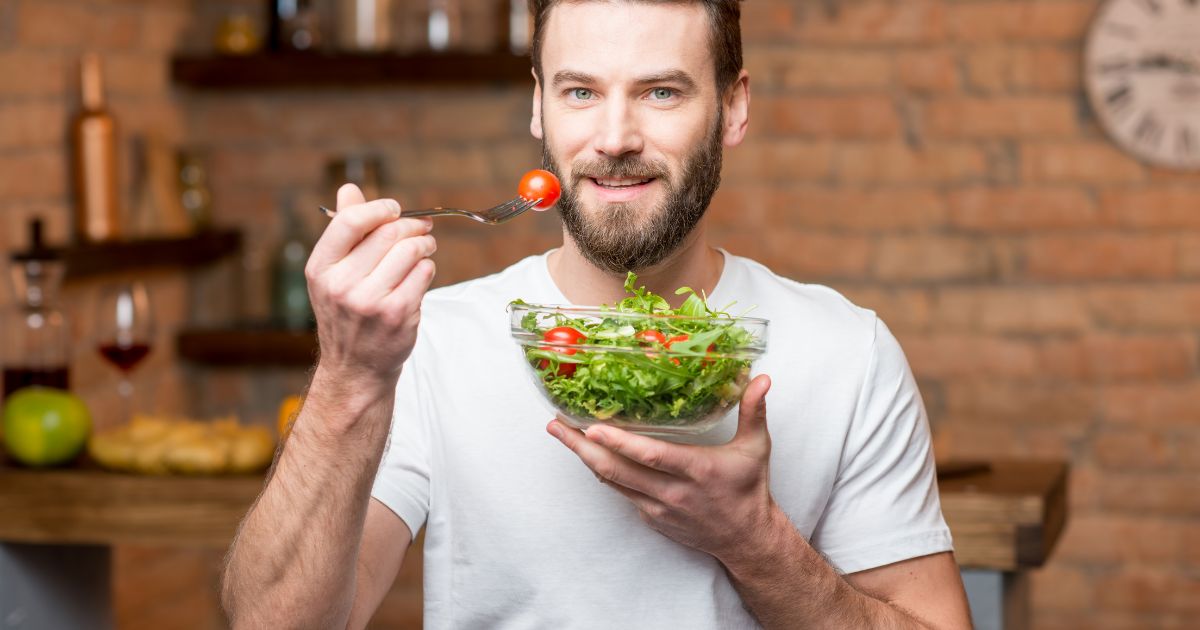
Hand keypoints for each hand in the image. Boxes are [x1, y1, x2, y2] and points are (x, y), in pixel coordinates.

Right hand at [306, 184, 436, 390]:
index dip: (379, 208)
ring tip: (425, 248)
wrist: (355, 368)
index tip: (394, 209)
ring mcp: (370, 301)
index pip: (350, 221)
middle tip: (421, 228)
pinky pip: (423, 273)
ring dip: (424, 244)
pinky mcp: (397, 314)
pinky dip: (427, 268)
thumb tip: (349, 189)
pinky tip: (420, 274)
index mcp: (321, 268)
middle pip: (387, 233)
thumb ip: (344, 230)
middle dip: (411, 226)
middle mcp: (341, 284)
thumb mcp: (333, 273)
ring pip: (410, 250)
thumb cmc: (347, 314)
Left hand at [548, 375, 778, 561]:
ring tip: (561, 434)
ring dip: (584, 458)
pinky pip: (620, 492)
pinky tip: (588, 454)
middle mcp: (672, 492)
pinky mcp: (651, 517)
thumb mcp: (756, 448)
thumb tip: (761, 378)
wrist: (745, 539)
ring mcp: (657, 508)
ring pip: (611, 482)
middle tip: (556, 425)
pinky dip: (602, 472)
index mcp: (696, 470)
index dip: (620, 443)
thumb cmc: (748, 489)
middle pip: (616, 470)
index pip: (651, 456)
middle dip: (581, 447)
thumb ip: (753, 411)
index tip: (592, 427)